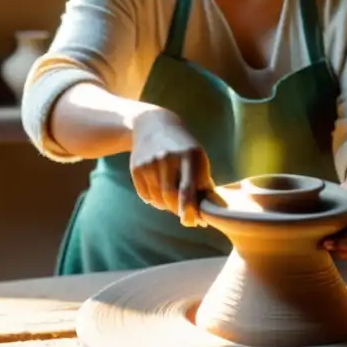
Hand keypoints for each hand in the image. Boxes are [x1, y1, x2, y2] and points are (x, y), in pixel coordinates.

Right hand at [130, 107, 213, 226]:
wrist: (154, 125)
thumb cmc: (183, 147)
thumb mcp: (198, 158)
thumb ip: (205, 184)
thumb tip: (209, 213)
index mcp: (189, 155)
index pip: (187, 189)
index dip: (188, 209)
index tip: (190, 222)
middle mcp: (168, 157)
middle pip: (170, 196)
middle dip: (176, 209)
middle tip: (182, 213)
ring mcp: (150, 161)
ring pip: (157, 197)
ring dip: (165, 206)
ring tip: (170, 201)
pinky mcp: (137, 167)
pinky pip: (145, 194)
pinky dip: (153, 200)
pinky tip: (158, 194)